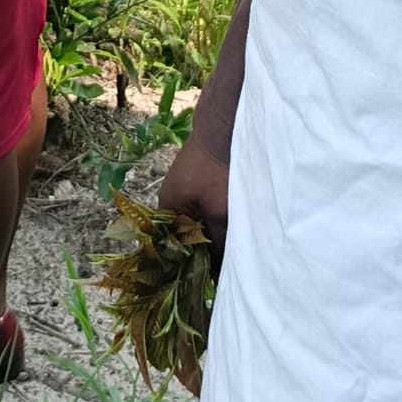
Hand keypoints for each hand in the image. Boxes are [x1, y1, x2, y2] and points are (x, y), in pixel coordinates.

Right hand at [158, 114, 228, 258]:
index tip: (206, 277)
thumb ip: (218, 241)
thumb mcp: (219, 211)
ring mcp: (186, 187)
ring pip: (199, 220)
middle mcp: (172, 199)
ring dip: (213, 231)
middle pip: (186, 234)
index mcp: (167, 208)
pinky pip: (206, 206)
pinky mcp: (201, 179)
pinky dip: (218, 216)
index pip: (172, 246)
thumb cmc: (217, 170)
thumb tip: (218, 270)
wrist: (226, 125)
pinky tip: (235, 224)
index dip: (188, 262)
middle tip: (224, 266)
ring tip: (232, 247)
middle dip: (204, 248)